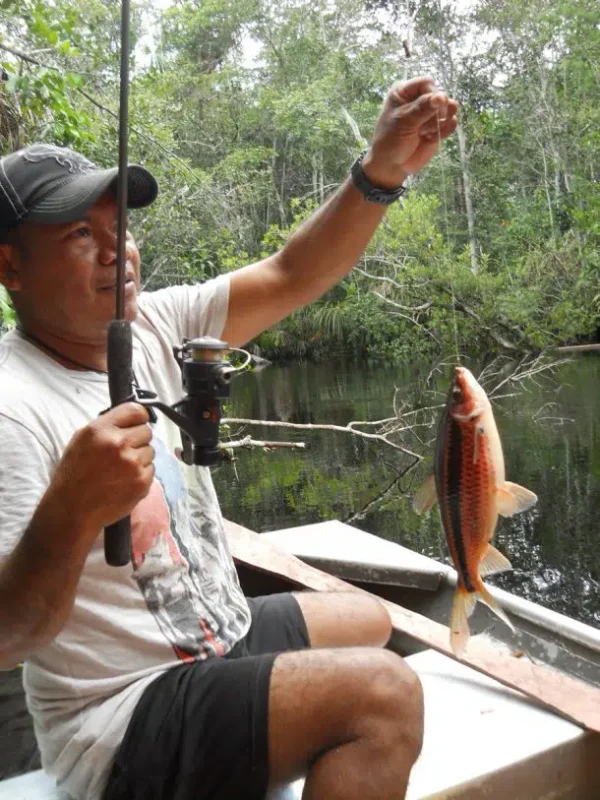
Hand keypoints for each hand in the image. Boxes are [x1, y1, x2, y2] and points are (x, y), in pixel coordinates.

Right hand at [52, 403, 154, 531]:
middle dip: (138, 439)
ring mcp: (133, 464)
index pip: (136, 411)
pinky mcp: (142, 482)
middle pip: (147, 431)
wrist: (73, 509)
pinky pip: (151, 469)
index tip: (137, 423)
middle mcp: (119, 444)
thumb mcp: (82, 439)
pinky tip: (124, 480)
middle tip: (124, 452)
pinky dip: (141, 474)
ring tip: (121, 469)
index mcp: (102, 430)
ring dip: (140, 457)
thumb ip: (107, 426)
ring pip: (150, 451)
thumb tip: (131, 419)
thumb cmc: (74, 474)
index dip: (139, 417)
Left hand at [362, 76, 458, 187]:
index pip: (427, 83)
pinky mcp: (438, 128)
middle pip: (440, 95)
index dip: (432, 94)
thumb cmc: (390, 141)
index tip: (431, 106)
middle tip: (426, 125)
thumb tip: (442, 97)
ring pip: (448, 108)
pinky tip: (433, 136)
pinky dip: (447, 129)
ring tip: (430, 130)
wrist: (391, 166)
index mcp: (404, 92)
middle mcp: (418, 100)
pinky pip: (451, 123)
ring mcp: (429, 114)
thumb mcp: (403, 122)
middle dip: (437, 110)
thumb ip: (422, 108)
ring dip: (443, 119)